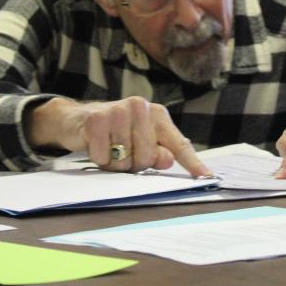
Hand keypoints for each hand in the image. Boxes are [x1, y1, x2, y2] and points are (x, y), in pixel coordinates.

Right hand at [25, 96, 210, 175]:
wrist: (77, 119)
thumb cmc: (115, 134)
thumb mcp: (139, 143)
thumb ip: (157, 153)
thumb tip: (167, 160)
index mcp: (158, 115)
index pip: (179, 143)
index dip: (193, 163)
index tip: (208, 178)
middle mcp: (141, 108)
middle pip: (148, 158)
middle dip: (134, 164)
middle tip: (122, 152)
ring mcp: (119, 111)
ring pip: (125, 161)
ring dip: (114, 164)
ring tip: (109, 147)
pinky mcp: (98, 120)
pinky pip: (104, 158)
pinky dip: (98, 159)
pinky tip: (95, 145)